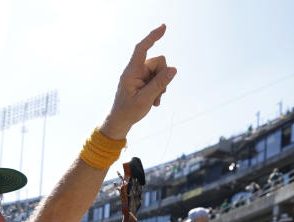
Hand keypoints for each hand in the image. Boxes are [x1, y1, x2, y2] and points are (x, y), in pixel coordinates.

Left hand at [99, 24, 176, 139]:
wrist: (120, 121)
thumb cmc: (128, 111)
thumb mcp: (145, 99)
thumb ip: (159, 84)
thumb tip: (173, 69)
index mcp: (131, 72)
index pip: (142, 49)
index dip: (152, 37)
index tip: (164, 28)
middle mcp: (136, 70)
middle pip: (158, 62)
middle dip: (163, 76)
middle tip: (158, 94)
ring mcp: (140, 75)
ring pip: (160, 71)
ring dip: (161, 86)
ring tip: (155, 100)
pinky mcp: (144, 81)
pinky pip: (158, 78)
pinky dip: (159, 89)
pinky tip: (154, 101)